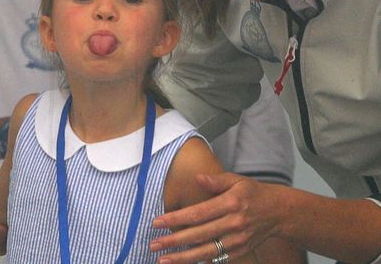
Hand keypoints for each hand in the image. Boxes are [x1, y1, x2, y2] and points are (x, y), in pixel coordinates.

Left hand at [150, 173, 280, 261]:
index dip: (176, 219)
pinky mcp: (240, 251)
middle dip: (174, 241)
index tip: (157, 222)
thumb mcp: (236, 180)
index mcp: (230, 204)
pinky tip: (184, 263)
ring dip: (183, 257)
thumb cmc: (253, 193)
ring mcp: (237, 241)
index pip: (197, 213)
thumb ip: (216, 180)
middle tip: (154, 244)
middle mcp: (233, 224)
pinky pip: (217, 259)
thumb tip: (197, 177)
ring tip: (163, 260)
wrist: (278, 212)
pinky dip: (200, 262)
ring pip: (206, 252)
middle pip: (198, 235)